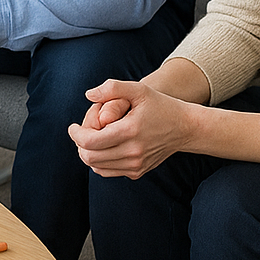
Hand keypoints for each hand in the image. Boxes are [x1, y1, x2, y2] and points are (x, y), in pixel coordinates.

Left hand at [68, 79, 195, 178]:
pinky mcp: (137, 172)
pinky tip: (102, 147)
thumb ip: (112, 88)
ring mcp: (136, 165)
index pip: (90, 142)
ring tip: (91, 138)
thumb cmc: (160, 105)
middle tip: (80, 131)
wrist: (186, 128)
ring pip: (96, 166)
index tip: (73, 126)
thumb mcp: (139, 89)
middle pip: (89, 157)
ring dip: (87, 153)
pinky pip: (108, 172)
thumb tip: (88, 95)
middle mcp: (133, 152)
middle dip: (79, 143)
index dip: (75, 134)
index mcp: (130, 131)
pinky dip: (99, 162)